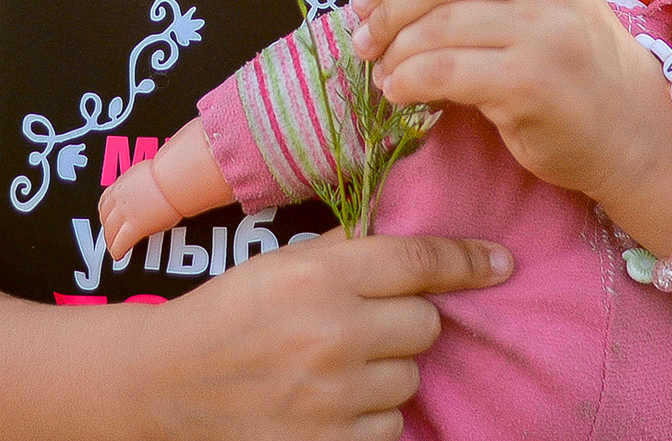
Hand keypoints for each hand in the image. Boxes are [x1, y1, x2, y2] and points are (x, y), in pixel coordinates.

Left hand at [101, 163, 179, 259]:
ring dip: (109, 239)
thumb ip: (144, 179)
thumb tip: (151, 178)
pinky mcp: (134, 227)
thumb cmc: (168, 172)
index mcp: (124, 183)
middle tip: (108, 233)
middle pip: (105, 215)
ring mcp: (125, 213)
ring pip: (110, 230)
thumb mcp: (150, 171)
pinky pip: (121, 242)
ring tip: (111, 246)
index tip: (106, 215)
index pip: (106, 198)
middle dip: (106, 226)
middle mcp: (120, 198)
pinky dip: (117, 249)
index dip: (105, 210)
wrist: (173, 179)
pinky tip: (117, 255)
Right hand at [134, 231, 511, 440]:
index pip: (418, 261)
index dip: (466, 260)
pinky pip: (390, 425)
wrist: (171, 382)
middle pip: (426, 324)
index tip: (500, 262)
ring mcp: (334, 396)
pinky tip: (330, 401)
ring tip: (336, 365)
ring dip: (387, 371)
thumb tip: (419, 247)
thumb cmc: (230, 312)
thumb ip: (345, 253)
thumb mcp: (281, 264)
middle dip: (403, 322)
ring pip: (411, 377)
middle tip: (362, 324)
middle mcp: (333, 333)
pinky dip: (370, 414)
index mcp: (319, 275)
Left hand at [348, 0, 652, 196]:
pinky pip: (446, 72)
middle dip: (386, 9)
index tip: (365, 1)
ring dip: (394, 51)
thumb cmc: (572, 70)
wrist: (634, 129)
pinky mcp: (532, 81)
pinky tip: (398, 93)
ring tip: (381, 73)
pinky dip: (409, 80)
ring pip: (437, 26)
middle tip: (362, 40)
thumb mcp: (536, 6)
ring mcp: (544, 30)